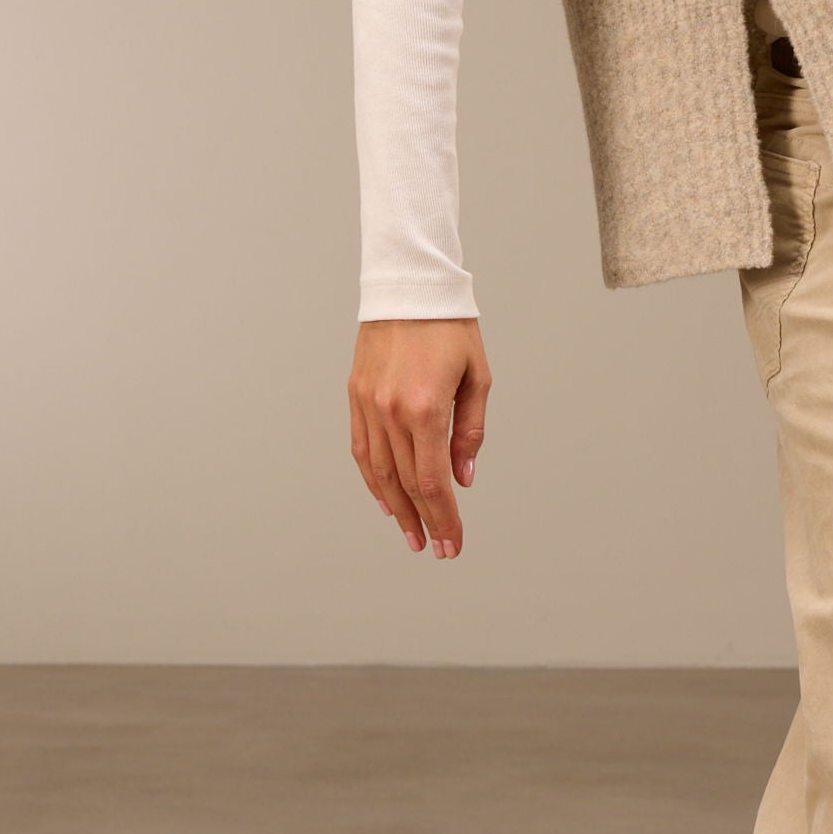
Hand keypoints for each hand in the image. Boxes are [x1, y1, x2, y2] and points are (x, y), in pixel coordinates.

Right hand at [347, 317, 490, 559]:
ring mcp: (369, 404)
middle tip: (437, 548)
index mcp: (425, 407)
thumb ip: (470, 430)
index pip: (432, 481)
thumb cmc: (450, 326)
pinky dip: (372, 479)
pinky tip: (385, 499)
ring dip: (396, 509)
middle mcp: (391, 411)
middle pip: (406, 483)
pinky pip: (361, 448)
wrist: (410, 285)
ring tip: (412, 534)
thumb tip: (463, 478)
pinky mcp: (356, 394)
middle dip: (424, 521)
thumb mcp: (476, 376)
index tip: (453, 542)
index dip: (444, 517)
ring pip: (379, 472)